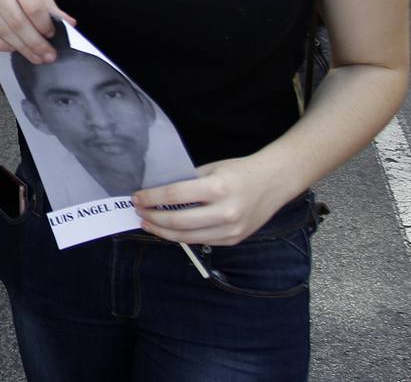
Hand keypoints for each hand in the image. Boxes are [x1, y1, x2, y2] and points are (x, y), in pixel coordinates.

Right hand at [0, 0, 74, 62]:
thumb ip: (50, 7)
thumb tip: (69, 24)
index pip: (32, 6)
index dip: (44, 25)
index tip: (51, 36)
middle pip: (17, 21)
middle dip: (35, 43)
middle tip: (47, 56)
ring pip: (2, 30)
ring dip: (21, 48)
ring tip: (35, 57)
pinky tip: (12, 49)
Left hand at [132, 155, 295, 246]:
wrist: (274, 182)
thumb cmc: (239, 172)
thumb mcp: (211, 169)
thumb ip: (187, 182)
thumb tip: (157, 192)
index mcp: (218, 188)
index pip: (174, 195)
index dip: (151, 198)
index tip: (136, 197)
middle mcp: (225, 212)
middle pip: (178, 221)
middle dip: (152, 217)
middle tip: (138, 211)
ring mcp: (231, 229)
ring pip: (187, 237)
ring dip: (162, 232)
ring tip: (148, 223)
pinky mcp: (233, 239)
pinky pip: (201, 241)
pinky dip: (181, 237)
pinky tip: (169, 230)